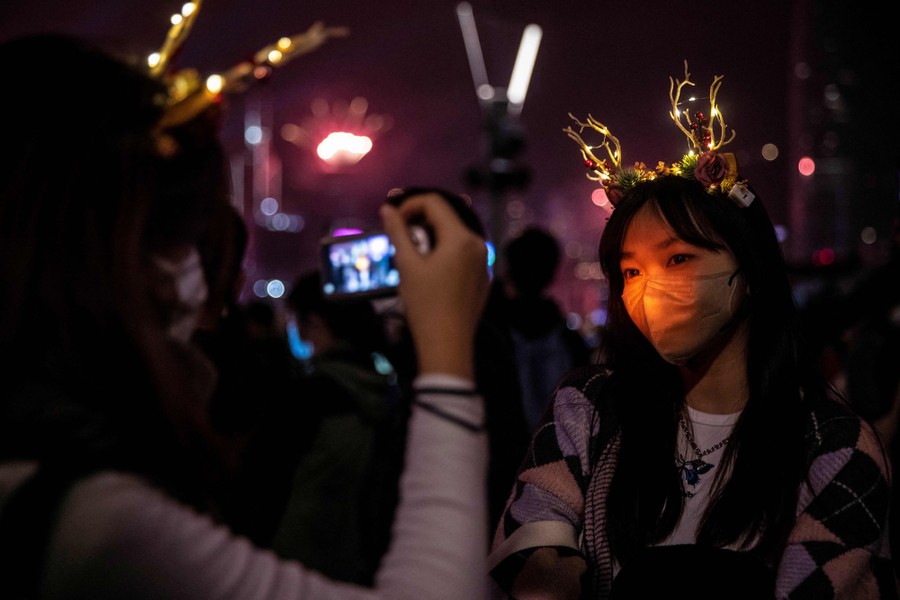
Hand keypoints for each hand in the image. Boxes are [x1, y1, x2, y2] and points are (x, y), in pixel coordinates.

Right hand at [380, 193, 488, 378]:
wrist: (447, 345)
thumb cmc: (425, 304)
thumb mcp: (407, 265)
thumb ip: (397, 232)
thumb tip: (387, 209)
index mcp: (461, 238)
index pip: (434, 203)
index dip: (410, 205)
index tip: (394, 221)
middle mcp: (478, 245)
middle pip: (446, 218)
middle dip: (420, 222)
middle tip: (402, 241)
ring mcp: (484, 262)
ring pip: (455, 236)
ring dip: (432, 238)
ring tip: (414, 259)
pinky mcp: (483, 278)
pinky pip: (463, 254)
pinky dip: (445, 253)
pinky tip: (431, 274)